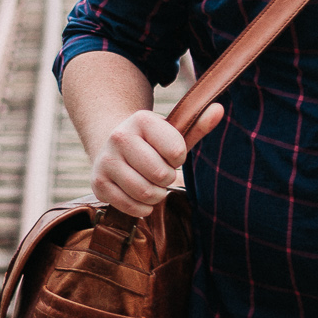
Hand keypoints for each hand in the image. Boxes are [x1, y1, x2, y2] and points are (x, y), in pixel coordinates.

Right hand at [89, 104, 222, 216]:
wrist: (113, 148)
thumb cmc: (152, 143)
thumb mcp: (174, 133)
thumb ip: (198, 124)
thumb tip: (220, 109)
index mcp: (141, 119)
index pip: (176, 151)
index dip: (178, 158)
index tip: (170, 155)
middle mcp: (120, 136)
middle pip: (160, 174)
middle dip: (167, 178)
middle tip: (161, 173)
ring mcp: (106, 160)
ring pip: (146, 192)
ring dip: (157, 195)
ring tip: (152, 184)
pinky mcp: (98, 183)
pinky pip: (131, 206)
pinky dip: (143, 207)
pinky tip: (140, 196)